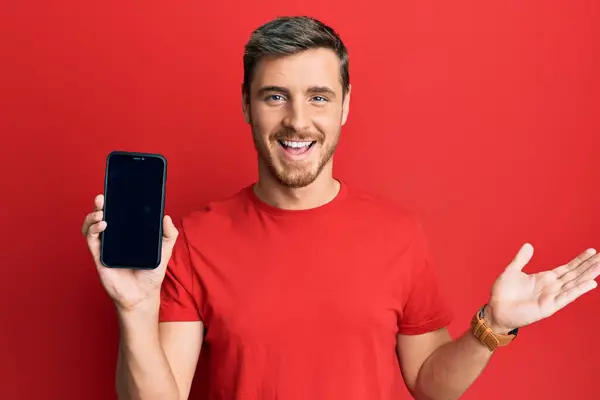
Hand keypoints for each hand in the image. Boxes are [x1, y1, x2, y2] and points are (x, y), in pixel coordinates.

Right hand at [82, 194, 177, 311]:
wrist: (142, 295)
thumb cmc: (152, 273)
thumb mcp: (165, 250)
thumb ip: (169, 234)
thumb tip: (166, 217)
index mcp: (129, 233)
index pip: (120, 213)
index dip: (117, 201)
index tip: (118, 190)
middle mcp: (115, 237)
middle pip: (104, 215)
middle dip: (101, 204)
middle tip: (104, 196)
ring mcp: (106, 246)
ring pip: (93, 225)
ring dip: (94, 215)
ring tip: (102, 211)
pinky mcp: (99, 256)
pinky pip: (92, 240)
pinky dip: (93, 229)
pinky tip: (103, 224)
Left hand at [484, 244, 598, 333]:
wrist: (496, 309)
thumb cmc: (503, 293)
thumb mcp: (512, 271)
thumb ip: (521, 259)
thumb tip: (529, 245)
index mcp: (545, 278)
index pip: (567, 267)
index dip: (580, 260)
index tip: (592, 251)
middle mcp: (552, 287)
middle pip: (575, 274)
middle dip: (590, 265)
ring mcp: (552, 296)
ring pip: (574, 283)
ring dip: (588, 275)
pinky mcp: (549, 306)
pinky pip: (566, 297)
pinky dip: (578, 289)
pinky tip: (591, 283)